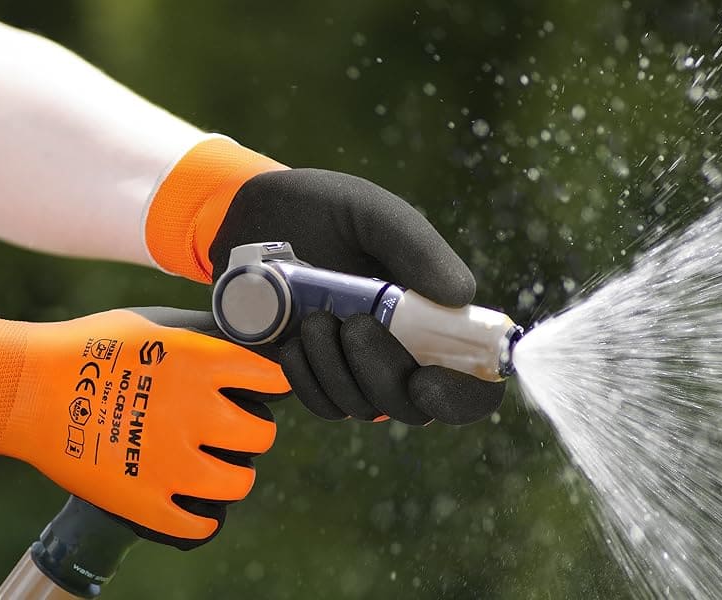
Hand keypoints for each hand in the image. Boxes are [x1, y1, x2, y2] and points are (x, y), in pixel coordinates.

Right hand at [0, 307, 288, 548]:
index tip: (263, 389)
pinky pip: (199, 524)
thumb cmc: (82, 347)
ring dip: (232, 475)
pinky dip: (201, 519)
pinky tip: (192, 506)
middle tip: (231, 431)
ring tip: (215, 469)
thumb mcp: (149, 325)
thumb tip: (233, 348)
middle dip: (250, 431)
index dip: (271, 384)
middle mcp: (197, 411)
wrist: (24, 388)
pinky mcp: (147, 501)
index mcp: (201, 362)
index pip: (273, 378)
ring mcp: (173, 461)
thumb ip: (196, 340)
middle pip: (262, 434)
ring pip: (239, 481)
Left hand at [143, 137, 504, 424]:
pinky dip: (308, 379)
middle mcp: (402, 350)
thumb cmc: (322, 209)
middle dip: (384, 373)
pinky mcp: (314, 377)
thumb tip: (463, 297)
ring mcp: (356, 369)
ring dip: (338, 370)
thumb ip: (418, 249)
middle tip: (353, 323)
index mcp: (434, 314)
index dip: (461, 395)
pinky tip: (292, 342)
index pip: (472, 380)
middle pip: (415, 404)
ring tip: (313, 318)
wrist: (250, 216)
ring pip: (365, 407)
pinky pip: (322, 404)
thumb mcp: (372, 214)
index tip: (426, 381)